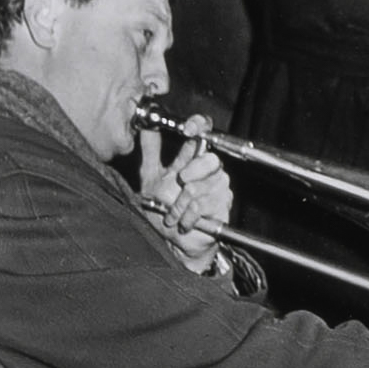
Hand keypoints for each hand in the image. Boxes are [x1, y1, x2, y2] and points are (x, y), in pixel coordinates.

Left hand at [139, 114, 230, 268]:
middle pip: (210, 159)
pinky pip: (202, 205)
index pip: (203, 133)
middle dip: (191, 171)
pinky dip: (186, 216)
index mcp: (193, 159)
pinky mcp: (222, 206)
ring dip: (179, 204)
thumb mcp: (150, 178)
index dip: (199, 126)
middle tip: (179, 181)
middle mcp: (209, 170)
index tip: (187, 129)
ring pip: (200, 186)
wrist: (172, 241)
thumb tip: (145, 126)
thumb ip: (150, 151)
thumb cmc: (163, 210)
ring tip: (172, 214)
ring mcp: (219, 188)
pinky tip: (182, 222)